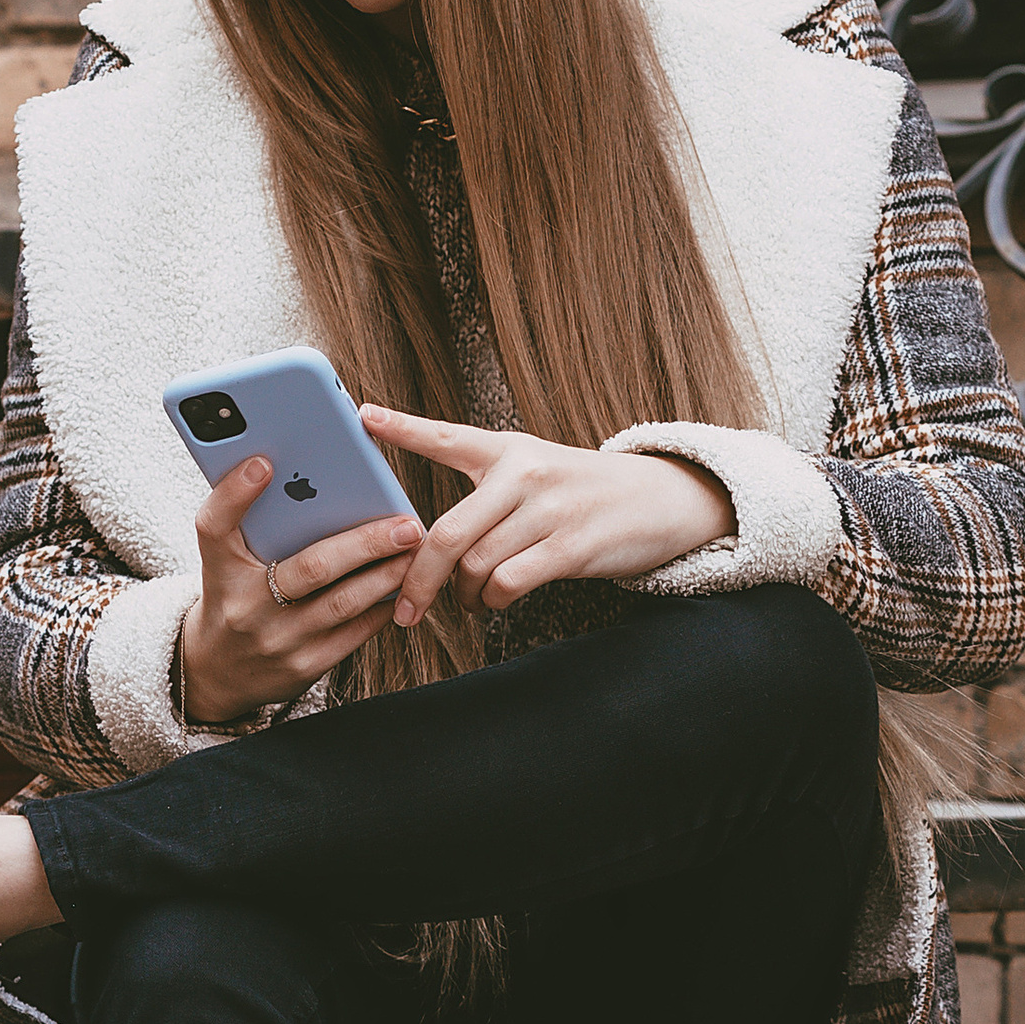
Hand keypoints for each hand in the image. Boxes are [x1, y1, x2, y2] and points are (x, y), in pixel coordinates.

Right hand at [177, 454, 422, 727]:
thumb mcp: (225, 562)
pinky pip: (353, 633)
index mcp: (220, 570)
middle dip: (366, 543)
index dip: (235, 494)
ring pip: (343, 602)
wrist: (216, 673)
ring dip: (387, 574)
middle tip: (406, 524)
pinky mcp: (303, 666)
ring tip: (415, 551)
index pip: (214, 526)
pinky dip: (381, 606)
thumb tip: (305, 477)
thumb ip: (251, 522)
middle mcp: (245, 606)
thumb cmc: (232, 597)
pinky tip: (401, 583)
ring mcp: (277, 640)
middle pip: (311, 567)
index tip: (264, 462)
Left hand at [361, 409, 733, 628]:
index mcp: (508, 450)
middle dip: (417, 579)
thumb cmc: (584, 492)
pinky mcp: (571, 546)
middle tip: (405, 608)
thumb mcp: (536, 469)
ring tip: (468, 600)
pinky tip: (495, 600)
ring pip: (475, 565)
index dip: (402, 427)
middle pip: (446, 533)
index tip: (364, 416)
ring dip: (463, 595)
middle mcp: (524, 473)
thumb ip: (487, 489)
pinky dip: (492, 601)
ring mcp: (549, 509)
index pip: (446, 436)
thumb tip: (427, 540)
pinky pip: (508, 583)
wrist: (661, 499)